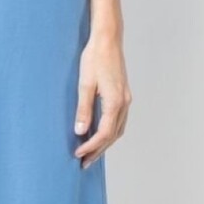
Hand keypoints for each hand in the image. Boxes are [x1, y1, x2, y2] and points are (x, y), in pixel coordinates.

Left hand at [73, 32, 130, 167]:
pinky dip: (110, 132)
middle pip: (113, 136)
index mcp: (115, 102)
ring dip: (105, 144)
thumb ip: (83, 109)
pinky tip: (100, 135)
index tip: (78, 154)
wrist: (108, 40)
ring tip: (91, 154)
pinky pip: (119, 121)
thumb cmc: (95, 58)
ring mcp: (126, 99)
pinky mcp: (124, 95)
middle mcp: (124, 103)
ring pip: (118, 130)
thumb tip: (80, 131)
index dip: (91, 147)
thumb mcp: (84, 84)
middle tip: (84, 163)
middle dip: (98, 151)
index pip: (104, 133)